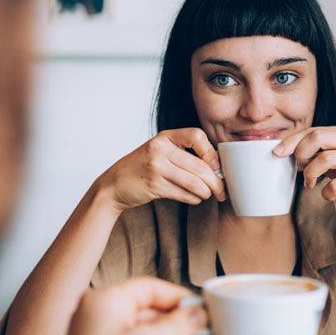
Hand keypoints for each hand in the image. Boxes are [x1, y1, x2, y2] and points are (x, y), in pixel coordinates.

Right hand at [97, 128, 225, 213]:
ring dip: (206, 192)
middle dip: (215, 182)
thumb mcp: (160, 151)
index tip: (216, 166)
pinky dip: (193, 198)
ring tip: (207, 195)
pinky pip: (184, 194)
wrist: (114, 184)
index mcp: (165, 137)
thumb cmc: (142, 168)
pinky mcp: (154, 186)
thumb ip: (183, 154)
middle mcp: (160, 149)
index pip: (196, 136)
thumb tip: (216, 167)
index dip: (211, 152)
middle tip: (221, 191)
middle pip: (199, 166)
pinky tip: (194, 198)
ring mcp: (156, 167)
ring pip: (194, 182)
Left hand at [273, 126, 335, 216]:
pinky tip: (327, 195)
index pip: (312, 130)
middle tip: (299, 169)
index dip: (291, 141)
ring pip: (325, 158)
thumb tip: (286, 150)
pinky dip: (327, 192)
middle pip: (317, 137)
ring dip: (311, 174)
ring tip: (309, 184)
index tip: (277, 153)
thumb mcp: (335, 157)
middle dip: (301, 154)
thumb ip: (316, 150)